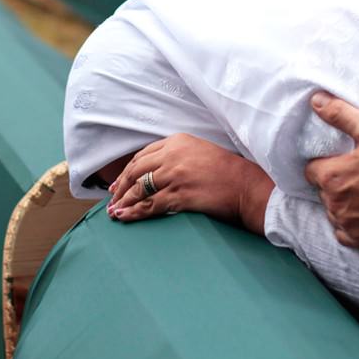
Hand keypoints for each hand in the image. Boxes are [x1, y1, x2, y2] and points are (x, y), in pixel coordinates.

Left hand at [108, 134, 273, 229]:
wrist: (247, 186)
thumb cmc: (227, 171)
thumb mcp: (199, 152)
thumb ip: (176, 156)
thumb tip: (155, 171)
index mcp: (177, 141)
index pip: (142, 156)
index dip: (127, 171)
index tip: (118, 183)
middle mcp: (172, 155)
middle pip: (136, 171)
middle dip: (120, 187)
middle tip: (112, 199)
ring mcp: (175, 175)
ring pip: (139, 189)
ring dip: (123, 201)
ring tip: (115, 211)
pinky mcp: (179, 195)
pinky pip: (149, 205)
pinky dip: (134, 212)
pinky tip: (125, 217)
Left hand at [304, 92, 358, 247]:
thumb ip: (341, 115)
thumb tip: (316, 101)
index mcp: (330, 176)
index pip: (311, 169)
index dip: (323, 163)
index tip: (339, 160)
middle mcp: (332, 203)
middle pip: (322, 191)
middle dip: (334, 183)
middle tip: (358, 175)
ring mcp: (345, 223)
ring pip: (333, 212)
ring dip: (343, 204)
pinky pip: (344, 233)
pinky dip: (350, 225)